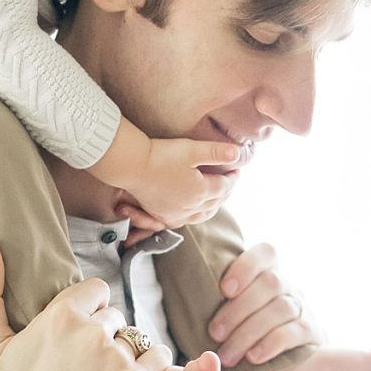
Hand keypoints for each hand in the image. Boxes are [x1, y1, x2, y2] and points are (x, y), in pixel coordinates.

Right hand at [0, 241, 164, 370]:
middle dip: (104, 336)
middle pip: (115, 317)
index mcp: (60, 316)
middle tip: (84, 365)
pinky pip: (157, 358)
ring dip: (126, 353)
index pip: (96, 290)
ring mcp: (117, 360)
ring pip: (136, 337)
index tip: (76, 335)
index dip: (88, 311)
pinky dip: (148, 367)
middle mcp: (91, 333)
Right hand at [91, 121, 242, 229]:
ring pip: (203, 214)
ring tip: (217, 197)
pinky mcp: (163, 215)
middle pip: (216, 202)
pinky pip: (186, 221)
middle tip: (230, 180)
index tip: (237, 168)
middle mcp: (191, 207)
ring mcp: (177, 213)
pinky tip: (194, 211)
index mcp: (201, 191)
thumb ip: (216, 152)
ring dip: (214, 206)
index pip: (225, 186)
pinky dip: (196, 216)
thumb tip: (238, 153)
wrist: (132, 166)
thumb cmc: (161, 155)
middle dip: (226, 191)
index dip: (233, 176)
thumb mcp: (192, 149)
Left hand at [205, 239, 319, 369]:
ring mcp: (304, 309)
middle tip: (214, 333)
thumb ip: (216, 301)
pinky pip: (295, 332)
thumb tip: (180, 289)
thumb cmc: (241, 335)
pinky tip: (254, 357)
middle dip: (238, 309)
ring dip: (249, 332)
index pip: (267, 253)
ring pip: (281, 308)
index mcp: (268, 274)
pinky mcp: (313, 333)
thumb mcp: (230, 313)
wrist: (279, 367)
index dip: (246, 267)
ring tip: (228, 355)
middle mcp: (289, 287)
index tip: (224, 290)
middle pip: (271, 283)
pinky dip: (271, 343)